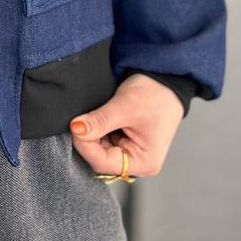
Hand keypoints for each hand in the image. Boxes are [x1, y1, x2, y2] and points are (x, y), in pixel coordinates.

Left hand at [68, 73, 184, 178]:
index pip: (103, 162)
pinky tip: (100, 117)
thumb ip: (100, 121)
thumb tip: (77, 129)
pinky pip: (104, 141)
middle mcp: (138, 162)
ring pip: (100, 149)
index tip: (74, 126)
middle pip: (100, 157)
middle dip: (88, 139)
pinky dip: (98, 129)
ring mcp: (132, 153)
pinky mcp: (126, 142)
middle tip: (81, 118)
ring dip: (93, 133)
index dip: (85, 145)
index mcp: (144, 162)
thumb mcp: (125, 106)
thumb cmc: (155, 94)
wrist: (166, 78)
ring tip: (95, 114)